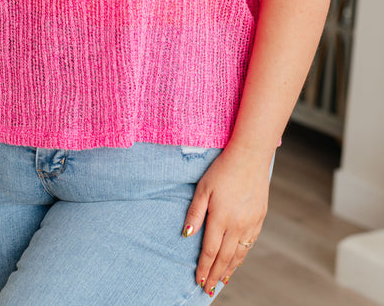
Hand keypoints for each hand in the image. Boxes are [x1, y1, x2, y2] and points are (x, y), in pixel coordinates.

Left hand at [182, 143, 271, 296]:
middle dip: (215, 275)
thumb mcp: (203, 188)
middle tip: (208, 289)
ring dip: (229, 269)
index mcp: (221, 218)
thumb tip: (187, 234)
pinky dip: (242, 256)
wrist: (251, 156)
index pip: (210, 251)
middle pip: (225, 258)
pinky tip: (237, 260)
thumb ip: (195, 212)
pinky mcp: (260, 218)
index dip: (204, 268)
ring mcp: (251, 223)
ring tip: (221, 280)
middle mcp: (238, 225)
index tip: (199, 281)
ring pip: (239, 254)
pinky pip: (250, 243)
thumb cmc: (223, 169)